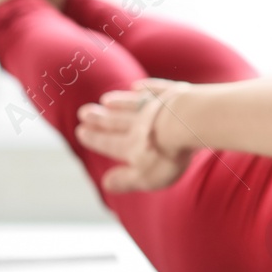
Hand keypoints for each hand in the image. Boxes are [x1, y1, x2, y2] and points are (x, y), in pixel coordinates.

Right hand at [75, 77, 196, 192]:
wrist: (190, 121)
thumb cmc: (168, 154)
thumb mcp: (146, 177)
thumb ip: (125, 180)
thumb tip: (106, 184)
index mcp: (131, 145)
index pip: (109, 142)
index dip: (95, 138)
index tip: (80, 131)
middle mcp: (139, 123)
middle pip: (116, 120)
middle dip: (99, 118)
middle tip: (83, 112)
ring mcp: (156, 106)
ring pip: (133, 104)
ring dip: (118, 102)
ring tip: (105, 100)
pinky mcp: (174, 94)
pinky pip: (155, 90)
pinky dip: (145, 88)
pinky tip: (138, 86)